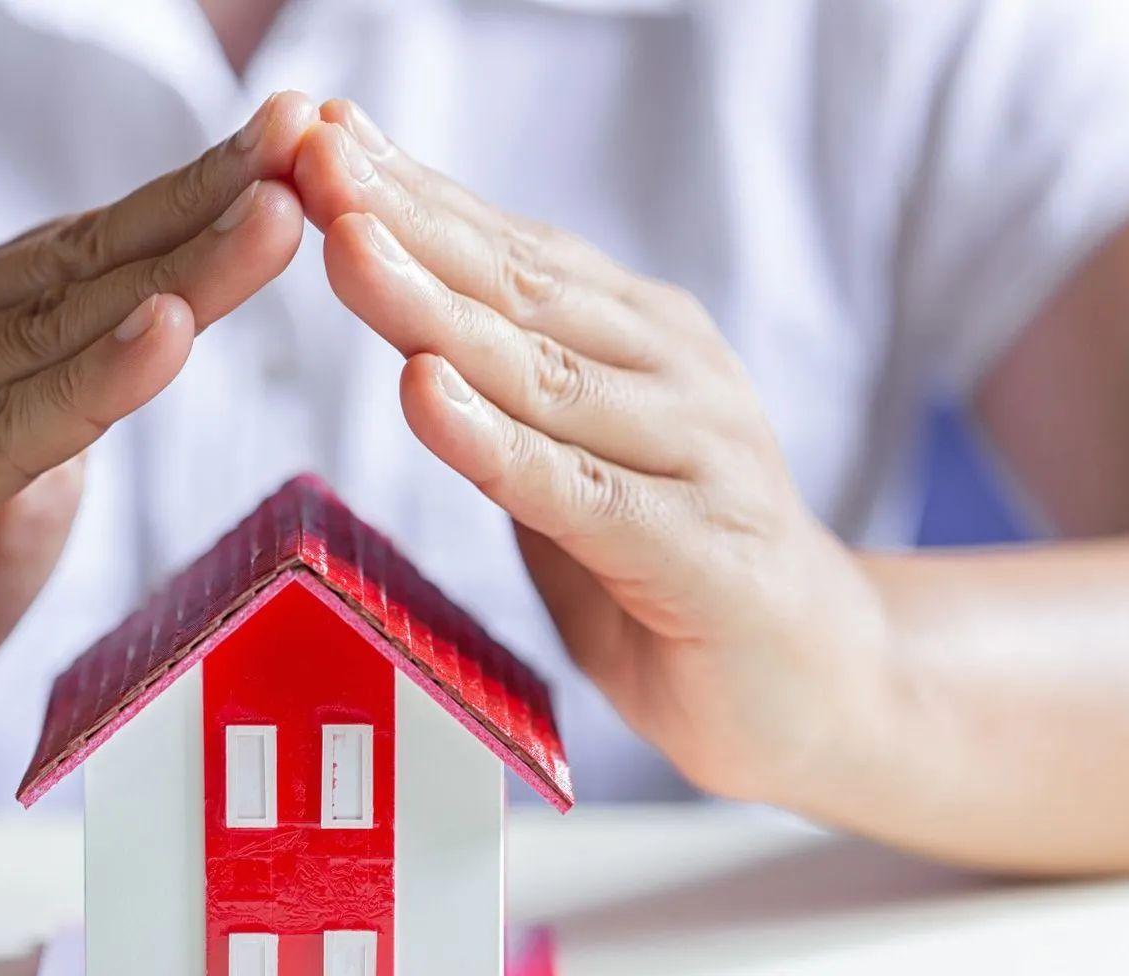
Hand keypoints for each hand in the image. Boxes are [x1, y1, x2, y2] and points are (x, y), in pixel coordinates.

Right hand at [0, 93, 318, 776]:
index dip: (206, 188)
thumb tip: (165, 325)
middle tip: (311, 135)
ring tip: (273, 216)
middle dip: (211, 200)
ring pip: (57, 333)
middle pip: (90, 263)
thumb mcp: (16, 464)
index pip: (101, 242)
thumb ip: (73, 391)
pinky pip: (4, 436)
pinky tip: (165, 336)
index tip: (306, 131)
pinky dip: (91, 386)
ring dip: (178, 272)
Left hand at [294, 100, 897, 803]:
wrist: (817, 685)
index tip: (317, 137)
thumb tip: (406, 328)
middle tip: (311, 153)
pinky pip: (575, 489)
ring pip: (539, 371)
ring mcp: (696, 454)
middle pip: (518, 285)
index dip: (413, 192)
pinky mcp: (698, 550)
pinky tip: (424, 391)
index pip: (512, 249)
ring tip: (347, 243)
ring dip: (433, 304)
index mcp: (640, 338)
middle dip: (405, 216)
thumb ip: (512, 401)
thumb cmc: (673, 569)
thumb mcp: (577, 466)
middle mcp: (674, 373)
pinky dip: (493, 440)